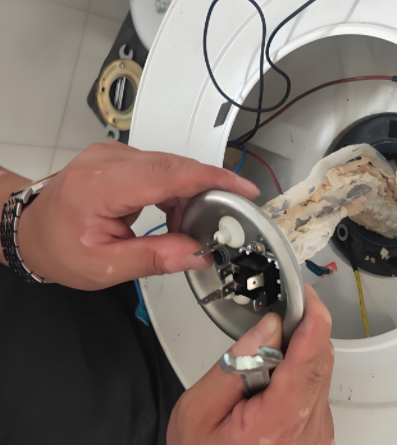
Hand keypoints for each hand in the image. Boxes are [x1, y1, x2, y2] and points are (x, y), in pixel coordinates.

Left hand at [16, 141, 259, 289]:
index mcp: (101, 185)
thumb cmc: (58, 247)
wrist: (29, 229)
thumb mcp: (104, 267)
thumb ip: (154, 258)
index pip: (168, 174)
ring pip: (173, 166)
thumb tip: (198, 253)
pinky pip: (163, 168)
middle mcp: (109, 160)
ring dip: (191, 196)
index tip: (244, 190)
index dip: (212, 180)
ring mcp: (114, 155)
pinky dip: (177, 192)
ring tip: (187, 228)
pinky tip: (173, 215)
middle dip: (208, 193)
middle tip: (225, 222)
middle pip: (177, 166)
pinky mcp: (121, 158)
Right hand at [168, 284, 334, 444]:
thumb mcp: (198, 412)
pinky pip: (316, 392)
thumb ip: (235, 364)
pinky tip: (268, 391)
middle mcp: (308, 430)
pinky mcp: (319, 435)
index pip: (310, 359)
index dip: (313, 320)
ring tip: (257, 375)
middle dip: (299, 334)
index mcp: (278, 423)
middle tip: (270, 328)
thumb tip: (268, 327)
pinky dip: (297, 379)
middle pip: (319, 362)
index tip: (307, 297)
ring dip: (295, 359)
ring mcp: (318, 435)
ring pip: (319, 374)